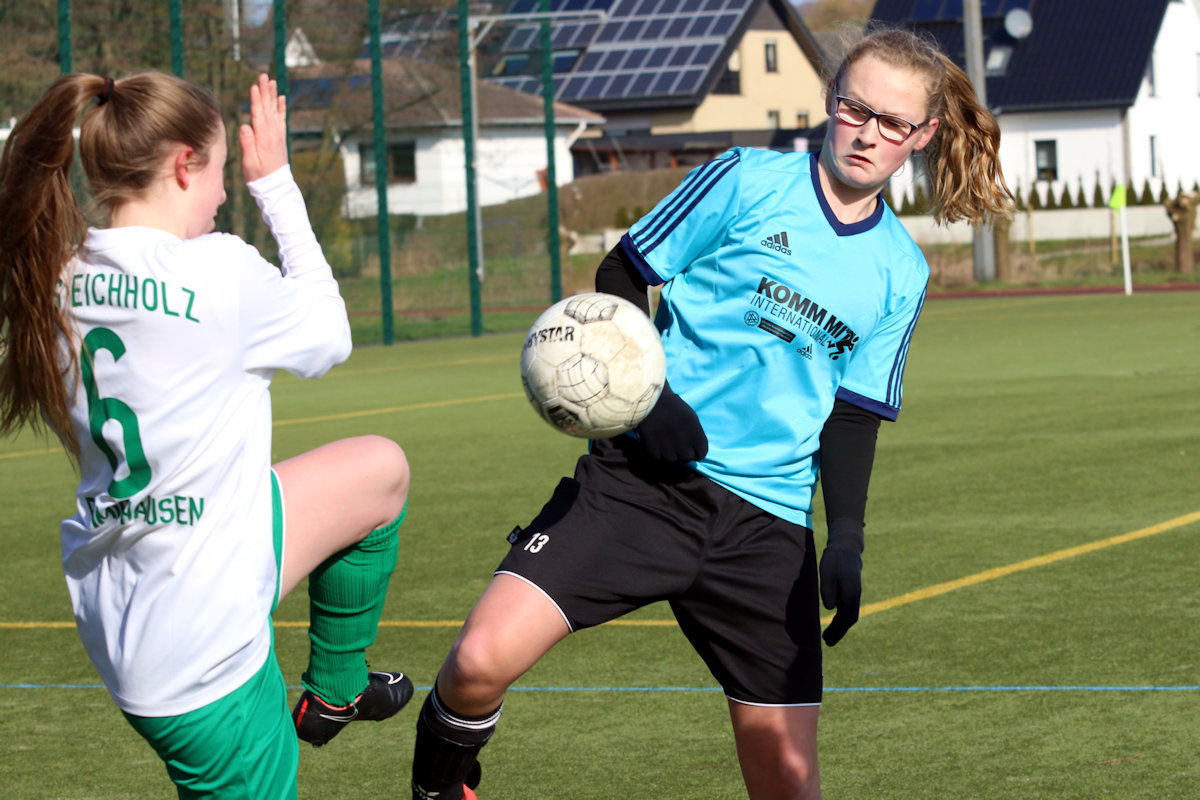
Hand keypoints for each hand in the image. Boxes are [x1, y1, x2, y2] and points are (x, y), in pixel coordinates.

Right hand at [240, 73, 287, 181]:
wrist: (276, 186)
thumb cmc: (259, 176)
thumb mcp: (250, 163)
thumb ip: (247, 144)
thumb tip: (245, 126)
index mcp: (263, 138)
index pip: (258, 114)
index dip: (256, 99)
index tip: (255, 85)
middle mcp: (273, 134)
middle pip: (268, 108)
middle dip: (265, 91)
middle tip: (264, 75)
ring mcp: (278, 135)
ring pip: (274, 110)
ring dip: (273, 95)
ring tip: (272, 81)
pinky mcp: (280, 138)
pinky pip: (281, 119)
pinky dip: (281, 108)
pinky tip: (281, 98)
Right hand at [635, 382, 707, 462]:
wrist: (652, 399)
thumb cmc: (673, 407)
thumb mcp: (692, 418)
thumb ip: (696, 436)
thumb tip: (696, 452)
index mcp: (696, 436)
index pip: (702, 454)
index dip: (695, 451)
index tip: (688, 446)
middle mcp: (684, 445)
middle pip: (687, 458)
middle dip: (682, 452)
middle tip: (674, 442)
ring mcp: (668, 449)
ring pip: (672, 460)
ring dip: (669, 453)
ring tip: (664, 439)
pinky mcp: (653, 450)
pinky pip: (658, 458)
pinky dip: (656, 451)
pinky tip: (655, 439)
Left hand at [819, 519, 863, 645]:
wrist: (847, 548)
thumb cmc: (834, 559)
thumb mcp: (827, 571)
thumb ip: (828, 589)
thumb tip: (830, 608)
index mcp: (851, 592)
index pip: (845, 616)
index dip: (837, 629)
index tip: (826, 638)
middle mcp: (856, 595)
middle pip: (850, 619)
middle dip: (840, 632)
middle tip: (827, 643)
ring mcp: (855, 594)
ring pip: (851, 616)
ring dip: (842, 628)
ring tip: (829, 638)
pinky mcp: (852, 593)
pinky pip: (849, 610)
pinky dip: (843, 620)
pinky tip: (834, 624)